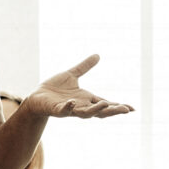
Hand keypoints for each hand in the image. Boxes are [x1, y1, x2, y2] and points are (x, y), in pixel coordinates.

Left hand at [17, 54, 132, 121]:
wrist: (36, 97)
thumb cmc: (54, 88)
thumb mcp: (72, 75)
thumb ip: (84, 67)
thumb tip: (97, 55)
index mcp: (86, 99)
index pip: (106, 104)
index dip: (118, 106)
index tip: (132, 109)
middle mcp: (81, 106)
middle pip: (100, 111)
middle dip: (113, 111)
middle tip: (125, 110)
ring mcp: (69, 109)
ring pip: (85, 113)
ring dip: (95, 110)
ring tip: (106, 105)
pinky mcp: (56, 109)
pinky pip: (64, 110)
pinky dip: (68, 107)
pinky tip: (72, 103)